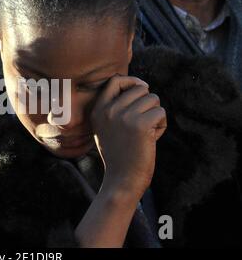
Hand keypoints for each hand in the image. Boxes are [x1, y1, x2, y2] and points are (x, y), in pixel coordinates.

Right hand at [91, 74, 166, 197]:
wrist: (122, 179)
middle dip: (147, 103)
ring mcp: (124, 116)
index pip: (115, 80)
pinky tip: (152, 138)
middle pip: (140, 88)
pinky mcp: (141, 124)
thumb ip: (115, 107)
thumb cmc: (118, 154)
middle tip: (143, 123)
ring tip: (147, 132)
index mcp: (98, 110)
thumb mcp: (106, 128)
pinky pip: (160, 112)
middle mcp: (109, 110)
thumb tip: (139, 85)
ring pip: (153, 99)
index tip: (142, 88)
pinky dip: (161, 124)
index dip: (132, 81)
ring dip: (155, 114)